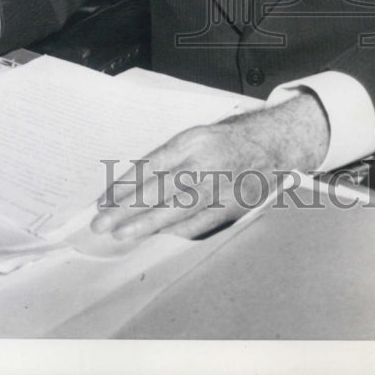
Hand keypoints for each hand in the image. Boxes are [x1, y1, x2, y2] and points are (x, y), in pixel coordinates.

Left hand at [90, 93, 328, 240]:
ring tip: (121, 234)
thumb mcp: (195, 137)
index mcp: (193, 140)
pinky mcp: (232, 207)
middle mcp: (205, 163)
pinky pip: (198, 223)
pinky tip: (157, 237)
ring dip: (146, 225)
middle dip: (126, 209)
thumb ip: (169, 158)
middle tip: (100, 223)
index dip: (125, 185)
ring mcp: (219, 187)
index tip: (103, 201)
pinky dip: (175, 232)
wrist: (273, 144)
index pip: (150, 165)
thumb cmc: (227, 140)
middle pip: (159, 190)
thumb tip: (132, 185)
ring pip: (176, 210)